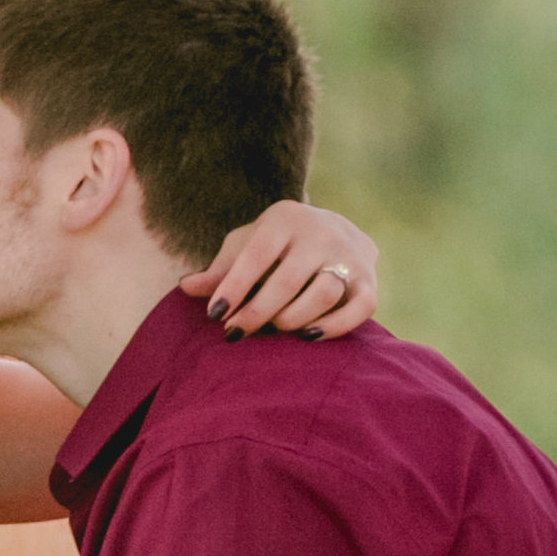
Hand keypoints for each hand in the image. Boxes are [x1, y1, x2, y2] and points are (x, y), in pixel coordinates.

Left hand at [183, 201, 376, 339]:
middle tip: (235, 334)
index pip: (256, 254)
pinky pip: (361, 309)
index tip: (215, 315)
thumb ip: (220, 268)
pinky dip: (335, 327)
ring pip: (323, 294)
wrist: (335, 230)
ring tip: (272, 330)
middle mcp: (321, 233)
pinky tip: (307, 336)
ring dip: (292, 320)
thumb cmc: (277, 244)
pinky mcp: (369, 280)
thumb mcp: (246, 245)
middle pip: (287, 281)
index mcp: (285, 218)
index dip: (234, 286)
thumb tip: (187, 287)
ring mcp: (349, 256)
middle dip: (257, 313)